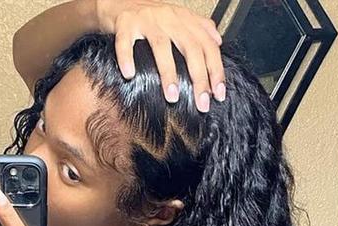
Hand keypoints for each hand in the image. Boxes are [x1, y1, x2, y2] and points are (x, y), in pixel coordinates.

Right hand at [96, 0, 224, 109]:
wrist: (118, 1)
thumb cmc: (152, 17)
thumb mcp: (179, 19)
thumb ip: (200, 28)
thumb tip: (218, 42)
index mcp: (185, 19)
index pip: (208, 45)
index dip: (216, 70)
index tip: (218, 94)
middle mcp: (169, 17)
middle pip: (190, 48)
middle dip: (199, 78)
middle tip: (201, 103)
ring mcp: (147, 19)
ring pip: (161, 46)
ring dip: (168, 73)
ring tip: (172, 97)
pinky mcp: (125, 22)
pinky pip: (125, 41)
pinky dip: (126, 58)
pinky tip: (130, 75)